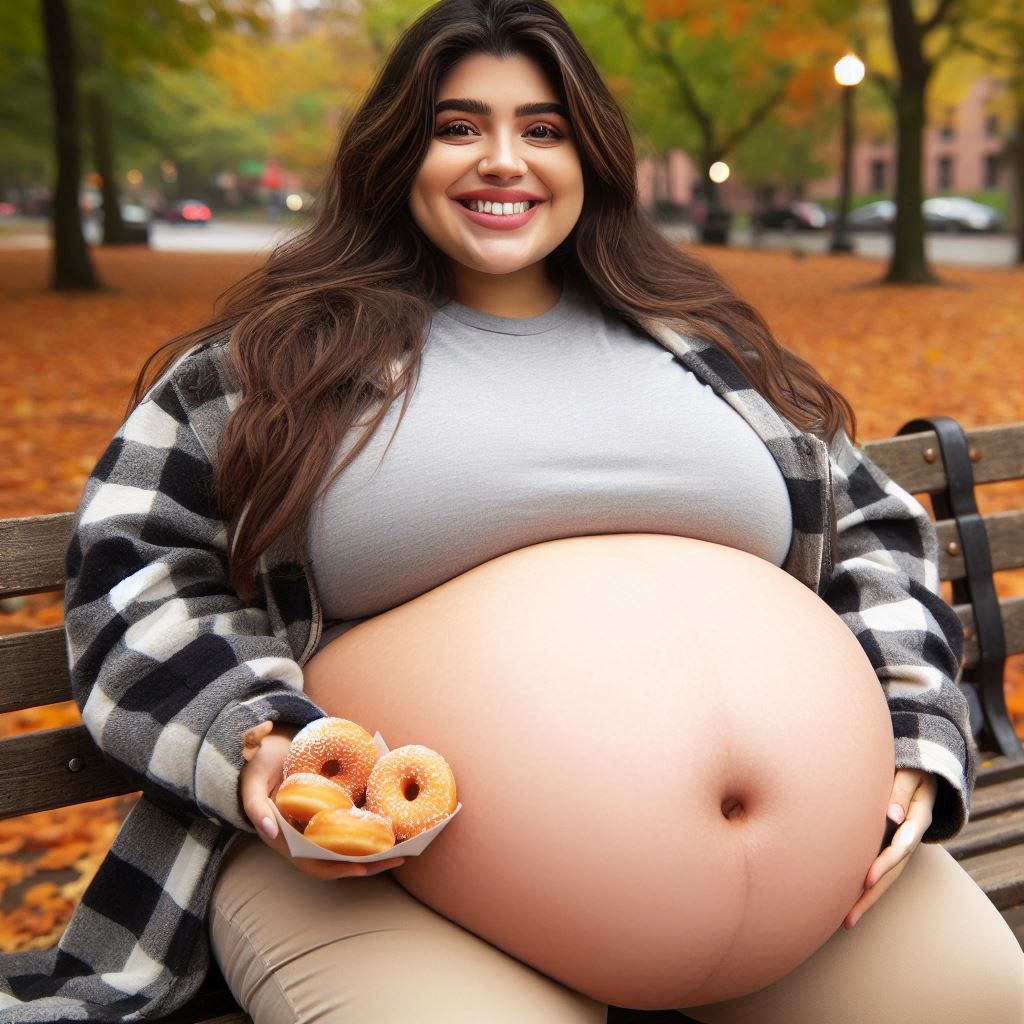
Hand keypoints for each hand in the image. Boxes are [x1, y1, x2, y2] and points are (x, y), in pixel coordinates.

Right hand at [239, 721, 404, 879]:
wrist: (264, 745)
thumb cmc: (257, 763)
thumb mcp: (252, 782)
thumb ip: (255, 806)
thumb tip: (270, 833)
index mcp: (284, 839)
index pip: (313, 864)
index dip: (339, 868)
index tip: (365, 867)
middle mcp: (303, 838)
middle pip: (338, 860)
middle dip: (368, 863)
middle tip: (400, 855)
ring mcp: (316, 826)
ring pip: (347, 847)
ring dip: (373, 850)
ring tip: (403, 845)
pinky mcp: (327, 812)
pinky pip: (350, 827)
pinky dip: (369, 830)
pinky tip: (392, 825)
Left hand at [843, 768, 936, 929]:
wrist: (926, 769)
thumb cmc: (912, 768)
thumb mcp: (911, 774)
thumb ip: (900, 791)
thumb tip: (891, 816)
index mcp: (918, 818)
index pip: (901, 846)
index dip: (884, 863)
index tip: (866, 880)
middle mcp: (910, 836)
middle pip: (893, 871)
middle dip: (871, 896)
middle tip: (849, 919)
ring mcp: (902, 842)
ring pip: (887, 875)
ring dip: (868, 898)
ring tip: (846, 921)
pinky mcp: (891, 842)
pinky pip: (881, 867)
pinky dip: (867, 884)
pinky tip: (850, 899)